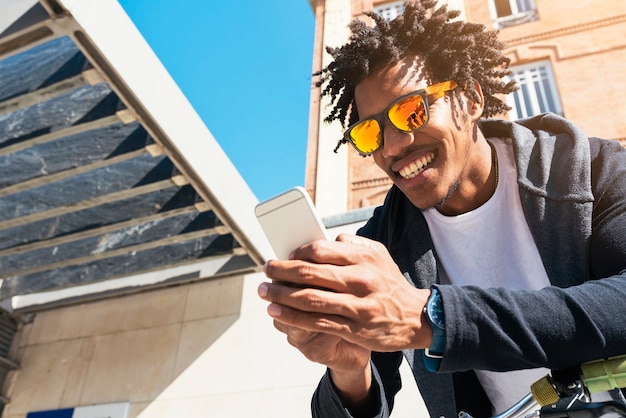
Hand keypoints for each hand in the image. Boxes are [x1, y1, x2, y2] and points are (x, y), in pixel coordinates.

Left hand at [258, 233, 432, 352]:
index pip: (320, 250)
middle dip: (281, 272)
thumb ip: (352, 244)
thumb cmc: (389, 283)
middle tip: (265, 270)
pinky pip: (316, 323)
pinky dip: (292, 317)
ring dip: (280, 295)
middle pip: (310, 274)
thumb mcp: (379, 255)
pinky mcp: (354, 329)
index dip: (296, 253)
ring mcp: (357, 306)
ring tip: (264, 292)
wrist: (417, 317)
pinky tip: (276, 312)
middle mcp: (361, 281)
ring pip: (309, 300)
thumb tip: (322, 240)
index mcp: (364, 258)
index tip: (284, 257)